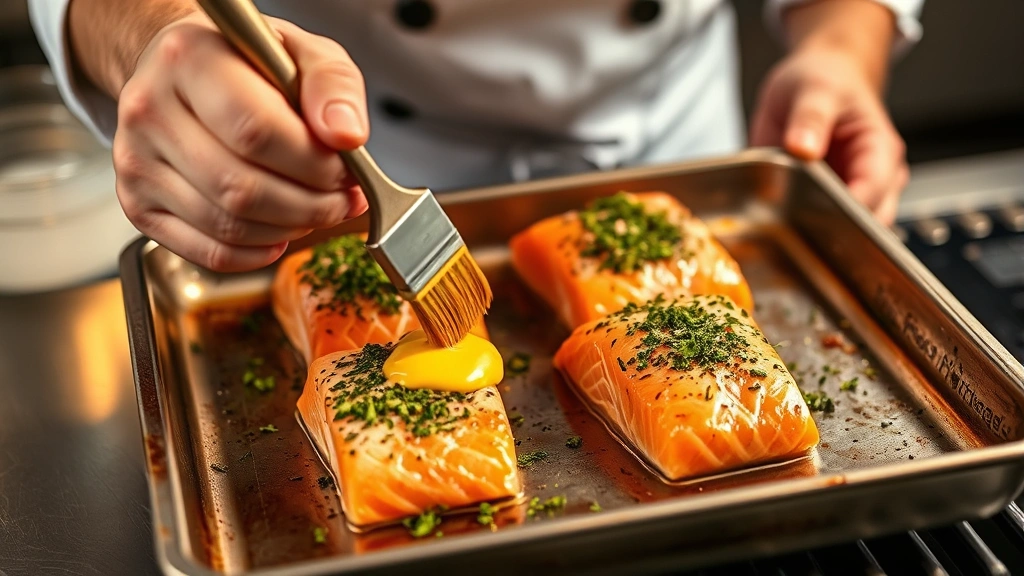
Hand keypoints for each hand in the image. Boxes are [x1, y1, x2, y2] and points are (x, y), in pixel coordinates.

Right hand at [112, 12, 368, 271]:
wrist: (183, 71)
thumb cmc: (245, 63)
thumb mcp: (300, 51)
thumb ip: (332, 86)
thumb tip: (347, 136)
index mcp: (189, 58)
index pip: (257, 131)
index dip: (315, 165)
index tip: (347, 172)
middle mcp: (150, 110)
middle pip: (242, 188)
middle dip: (311, 206)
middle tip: (342, 200)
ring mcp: (136, 162)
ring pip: (228, 226)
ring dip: (290, 229)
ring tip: (317, 210)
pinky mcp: (138, 205)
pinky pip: (209, 253)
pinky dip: (257, 253)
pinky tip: (280, 233)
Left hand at [750, 46, 907, 224]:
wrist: (819, 75)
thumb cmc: (826, 79)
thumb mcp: (815, 90)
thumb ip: (809, 118)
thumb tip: (802, 147)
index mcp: (879, 151)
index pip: (872, 194)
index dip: (845, 212)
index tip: (813, 217)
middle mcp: (873, 179)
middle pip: (864, 225)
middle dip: (834, 232)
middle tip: (795, 230)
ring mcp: (849, 193)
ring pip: (844, 233)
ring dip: (817, 236)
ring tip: (787, 227)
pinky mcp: (825, 200)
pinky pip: (818, 225)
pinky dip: (802, 229)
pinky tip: (782, 225)